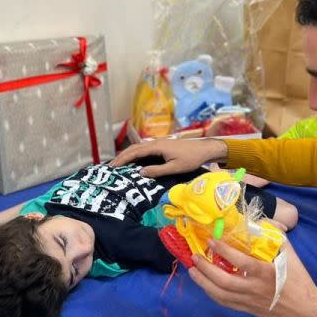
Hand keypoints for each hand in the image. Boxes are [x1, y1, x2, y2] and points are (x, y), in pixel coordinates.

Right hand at [109, 138, 226, 177]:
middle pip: (134, 148)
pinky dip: (136, 154)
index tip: (113, 167)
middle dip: (122, 157)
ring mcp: (158, 143)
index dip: (122, 159)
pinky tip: (134, 161)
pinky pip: (145, 149)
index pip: (134, 152)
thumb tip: (140, 173)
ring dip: (128, 155)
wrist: (204, 149)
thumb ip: (157, 171)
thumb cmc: (190, 159)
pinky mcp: (162, 145)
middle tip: (111, 167)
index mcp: (156, 147)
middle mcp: (155, 143)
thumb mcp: (174, 168)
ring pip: (139, 147)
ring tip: (119, 164)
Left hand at [188, 239, 316, 316]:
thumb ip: (278, 237)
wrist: (306, 312)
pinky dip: (212, 293)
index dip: (224, 251)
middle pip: (223, 281)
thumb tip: (264, 220)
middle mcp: (254, 288)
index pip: (240, 262)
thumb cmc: (299, 282)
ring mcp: (248, 301)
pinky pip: (225, 302)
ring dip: (203, 282)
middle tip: (194, 257)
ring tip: (192, 270)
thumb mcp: (291, 256)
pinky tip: (204, 285)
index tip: (211, 241)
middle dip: (205, 269)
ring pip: (220, 294)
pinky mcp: (247, 309)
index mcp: (265, 273)